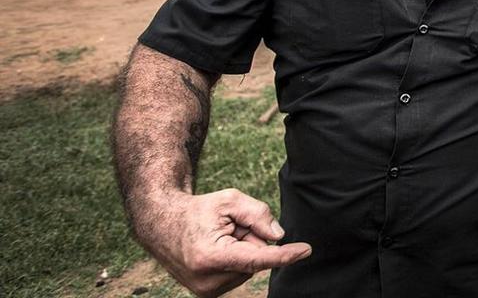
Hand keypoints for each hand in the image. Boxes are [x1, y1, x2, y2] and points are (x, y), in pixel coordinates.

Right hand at [143, 188, 310, 297]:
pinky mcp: (207, 294)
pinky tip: (218, 249)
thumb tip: (278, 236)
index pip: (256, 259)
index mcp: (210, 257)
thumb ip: (257, 214)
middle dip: (251, 241)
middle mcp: (208, 280)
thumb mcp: (229, 200)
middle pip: (254, 260)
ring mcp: (206, 291)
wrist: (163, 225)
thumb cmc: (197, 210)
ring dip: (243, 250)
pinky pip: (239, 274)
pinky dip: (236, 260)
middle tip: (229, 228)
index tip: (305, 250)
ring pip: (248, 269)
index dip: (283, 255)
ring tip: (220, 238)